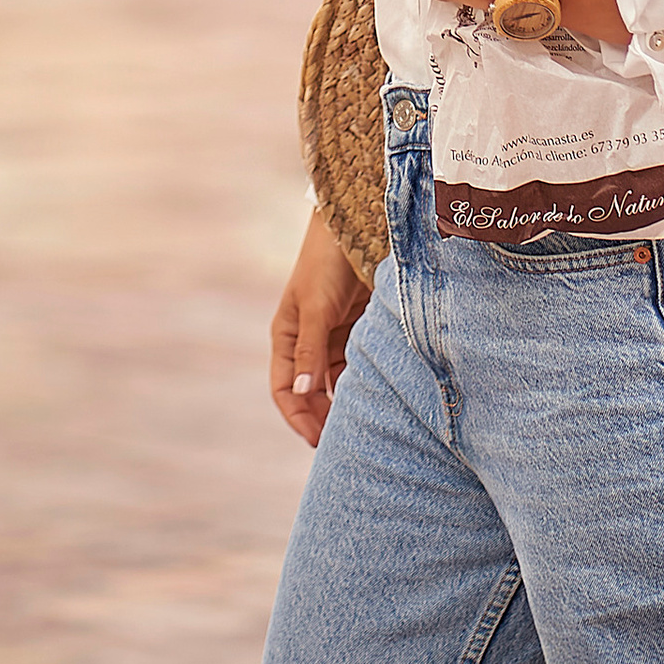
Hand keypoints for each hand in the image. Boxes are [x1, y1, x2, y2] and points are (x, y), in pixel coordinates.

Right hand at [272, 207, 372, 448]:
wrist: (358, 223)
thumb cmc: (327, 262)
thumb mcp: (315, 307)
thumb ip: (310, 350)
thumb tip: (302, 392)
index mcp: (287, 335)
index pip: (285, 388)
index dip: (298, 415)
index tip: (317, 440)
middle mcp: (308, 339)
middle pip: (311, 389)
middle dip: (322, 415)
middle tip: (345, 440)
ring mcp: (334, 333)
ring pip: (337, 379)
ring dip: (345, 399)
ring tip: (364, 422)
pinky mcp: (360, 325)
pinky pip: (360, 361)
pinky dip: (365, 379)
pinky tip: (378, 393)